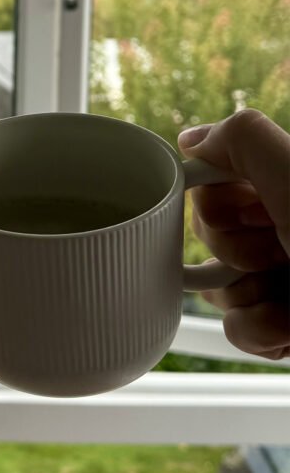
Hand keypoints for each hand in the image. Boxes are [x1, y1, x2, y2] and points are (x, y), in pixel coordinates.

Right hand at [178, 110, 289, 359]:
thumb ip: (243, 139)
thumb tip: (192, 141)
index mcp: (287, 185)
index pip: (213, 181)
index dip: (218, 202)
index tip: (253, 211)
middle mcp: (285, 226)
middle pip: (210, 234)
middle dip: (234, 251)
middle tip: (278, 252)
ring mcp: (284, 278)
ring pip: (219, 285)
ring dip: (247, 297)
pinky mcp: (285, 324)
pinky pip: (236, 328)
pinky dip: (260, 332)